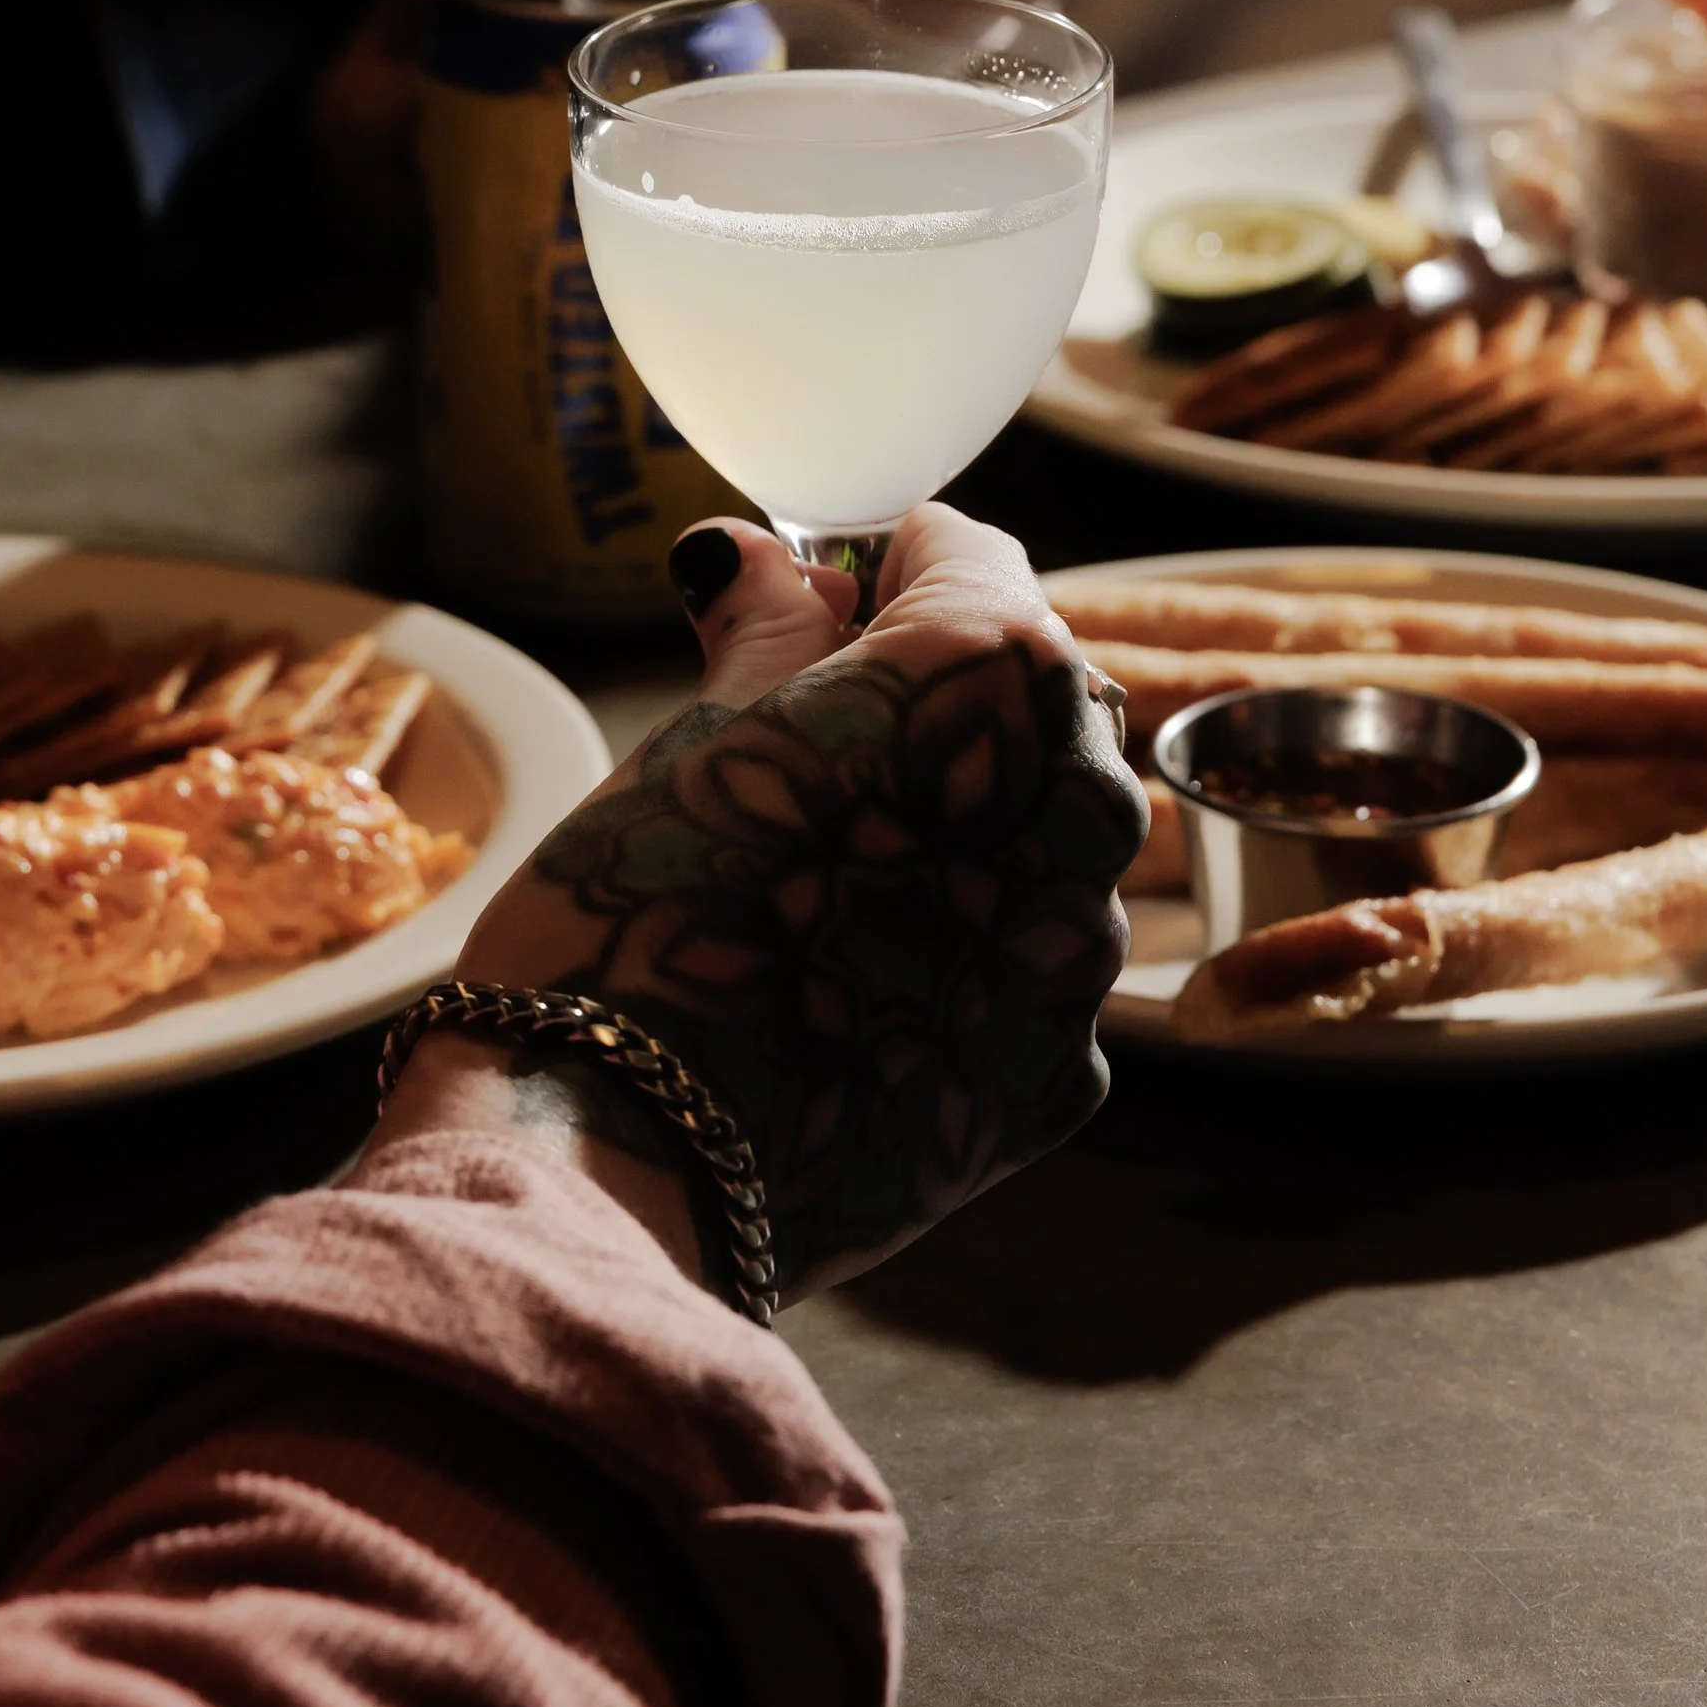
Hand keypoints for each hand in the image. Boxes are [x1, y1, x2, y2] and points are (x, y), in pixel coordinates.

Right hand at [392, 507, 1143, 1306]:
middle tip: (785, 755)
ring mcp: (1080, 947)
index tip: (793, 617)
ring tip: (808, 888)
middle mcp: (1083, 797)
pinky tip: (843, 989)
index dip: (864, 575)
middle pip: (1016, 695)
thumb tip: (759, 560)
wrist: (623, 1153)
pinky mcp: (1063, 1071)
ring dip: (948, 832)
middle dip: (918, 702)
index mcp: (995, 673)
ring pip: (1029, 834)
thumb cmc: (643, 913)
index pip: (959, 552)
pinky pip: (1018, 964)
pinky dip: (951, 956)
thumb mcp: (697, 734)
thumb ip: (767, 631)